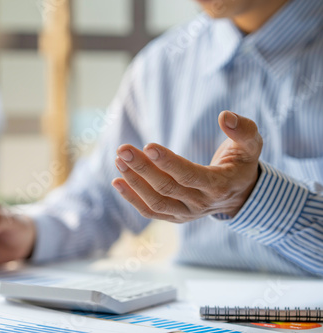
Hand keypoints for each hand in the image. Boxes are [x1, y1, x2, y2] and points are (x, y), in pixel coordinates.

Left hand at [112, 110, 262, 221]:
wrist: (240, 194)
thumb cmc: (241, 163)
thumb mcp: (251, 145)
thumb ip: (243, 130)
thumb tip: (225, 116)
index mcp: (219, 186)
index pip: (189, 176)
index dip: (168, 162)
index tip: (148, 146)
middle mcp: (201, 203)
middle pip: (167, 188)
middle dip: (143, 169)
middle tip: (123, 150)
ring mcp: (187, 214)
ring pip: (156, 202)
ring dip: (134, 182)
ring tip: (118, 160)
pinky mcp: (176, 217)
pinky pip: (151, 212)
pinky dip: (132, 199)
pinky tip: (117, 181)